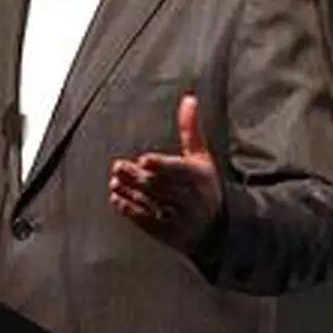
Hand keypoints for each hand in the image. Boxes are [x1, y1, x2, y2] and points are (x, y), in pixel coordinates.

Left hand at [108, 94, 222, 254]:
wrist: (216, 230)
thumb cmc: (205, 186)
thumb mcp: (201, 158)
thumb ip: (191, 130)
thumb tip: (189, 99)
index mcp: (200, 178)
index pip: (180, 171)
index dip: (162, 165)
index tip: (144, 159)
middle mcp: (193, 199)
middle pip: (161, 186)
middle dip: (138, 177)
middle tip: (118, 166)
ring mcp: (181, 218)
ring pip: (152, 202)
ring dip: (131, 191)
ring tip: (116, 180)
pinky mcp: (169, 233)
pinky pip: (147, 220)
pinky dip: (130, 209)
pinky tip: (116, 198)